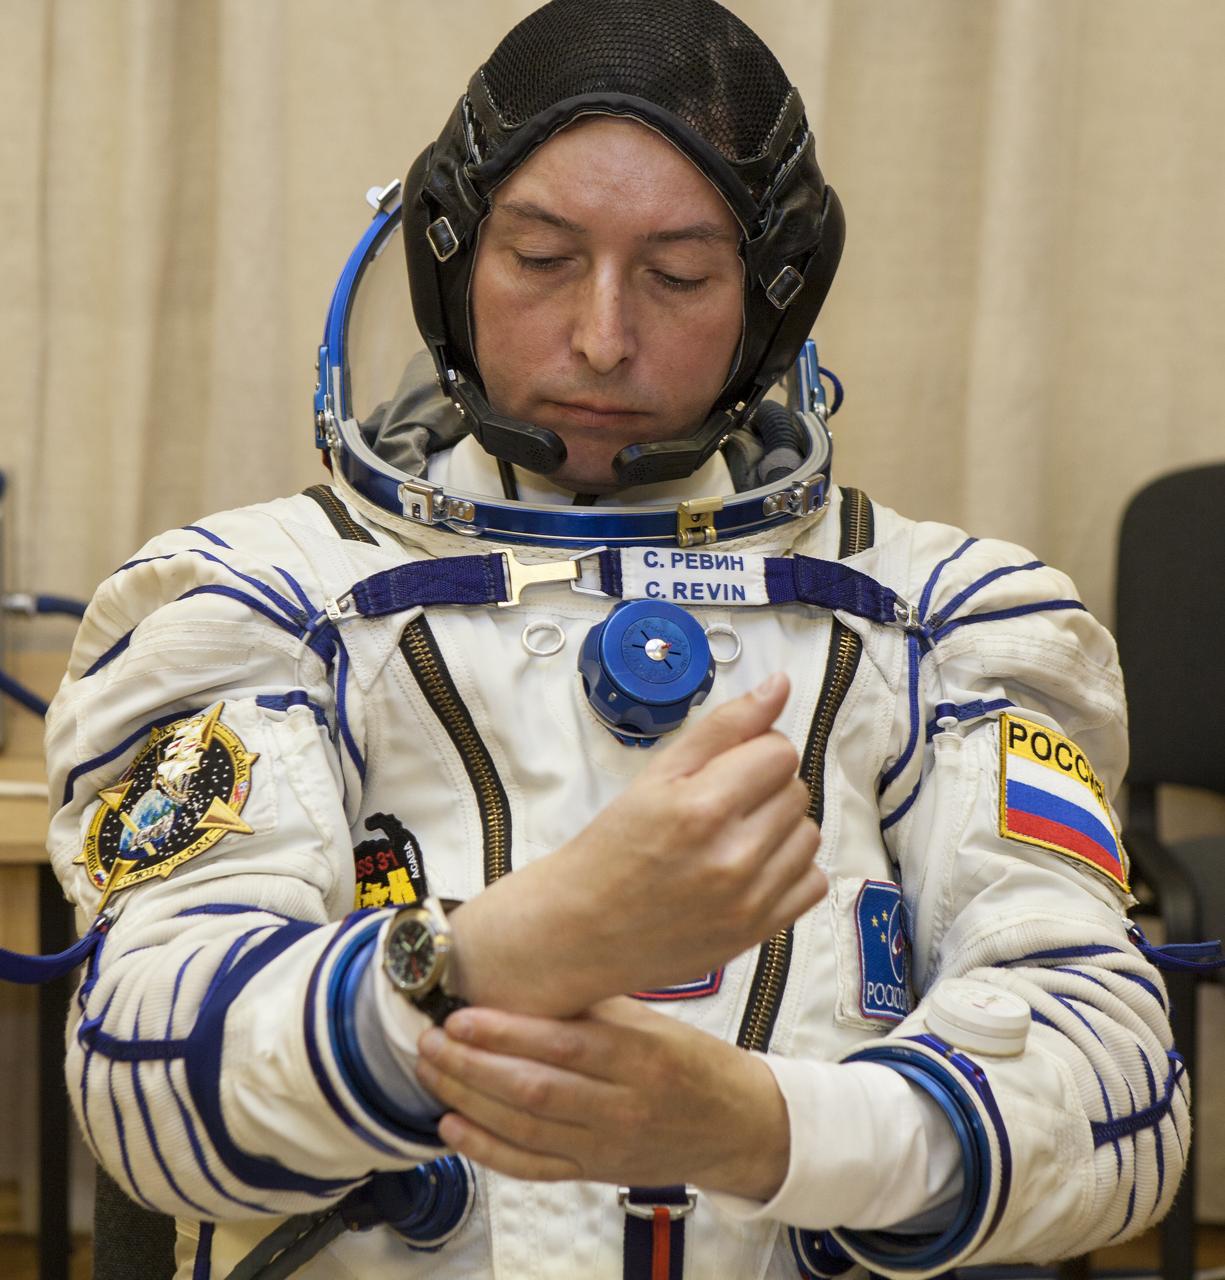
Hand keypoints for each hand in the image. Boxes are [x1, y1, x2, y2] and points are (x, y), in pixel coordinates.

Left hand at [415, 998, 789, 1199]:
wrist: (735, 1126)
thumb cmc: (691, 1062)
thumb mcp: (653, 1020)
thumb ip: (595, 1005)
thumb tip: (527, 973)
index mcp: (640, 1054)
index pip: (560, 1044)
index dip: (503, 1032)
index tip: (460, 1014)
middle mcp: (621, 1104)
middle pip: (533, 1090)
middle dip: (471, 1065)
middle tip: (429, 1039)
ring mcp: (605, 1145)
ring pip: (525, 1129)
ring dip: (469, 1100)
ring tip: (431, 1071)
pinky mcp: (593, 1172)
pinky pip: (532, 1167)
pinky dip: (487, 1150)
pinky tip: (452, 1126)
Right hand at [449, 673, 826, 1015]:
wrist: (583, 930)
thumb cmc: (614, 847)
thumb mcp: (657, 776)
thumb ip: (724, 727)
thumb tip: (779, 686)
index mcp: (703, 806)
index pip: (780, 751)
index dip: (754, 750)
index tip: (726, 767)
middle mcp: (734, 855)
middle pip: (797, 790)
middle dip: (765, 787)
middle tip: (720, 803)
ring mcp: (751, 900)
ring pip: (809, 834)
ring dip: (780, 828)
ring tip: (734, 836)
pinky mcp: (760, 932)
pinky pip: (812, 883)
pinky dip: (790, 871)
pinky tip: (751, 870)